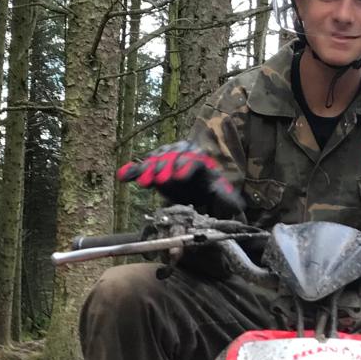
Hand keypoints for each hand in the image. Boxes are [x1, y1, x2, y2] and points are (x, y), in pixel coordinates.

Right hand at [116, 142, 244, 216]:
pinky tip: (123, 177)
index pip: (192, 158)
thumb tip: (238, 206)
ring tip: (144, 183)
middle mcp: (180, 153)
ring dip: (149, 170)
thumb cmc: (209, 189)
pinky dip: (132, 171)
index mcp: (199, 158)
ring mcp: (164, 159)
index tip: (180, 176)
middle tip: (161, 179)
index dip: (186, 166)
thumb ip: (227, 198)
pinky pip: (140, 168)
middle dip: (166, 167)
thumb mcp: (221, 194)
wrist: (194, 189)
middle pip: (172, 157)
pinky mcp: (152, 168)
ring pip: (155, 160)